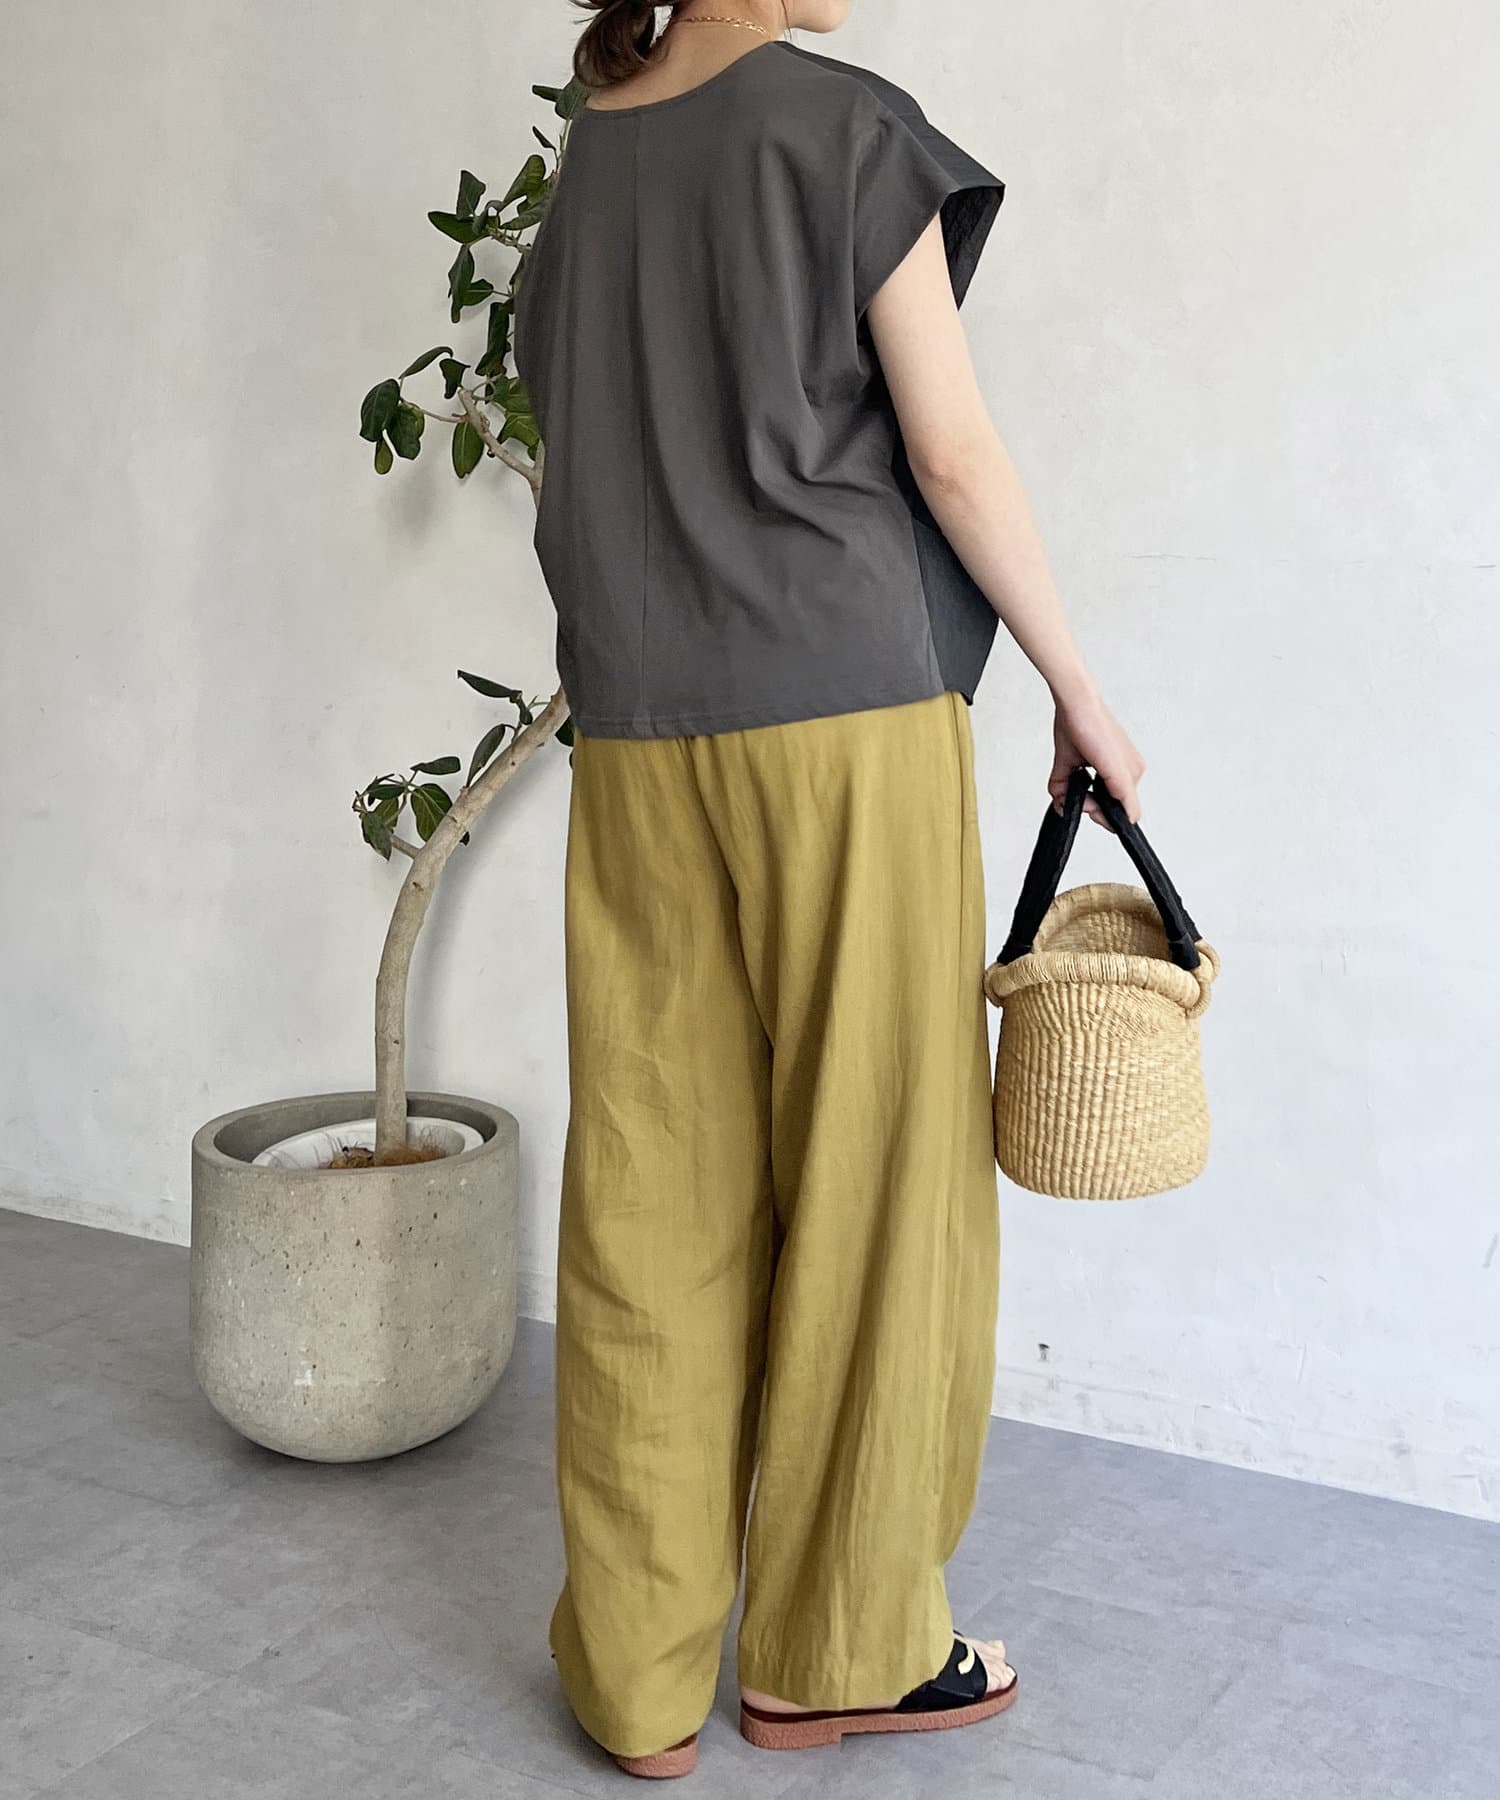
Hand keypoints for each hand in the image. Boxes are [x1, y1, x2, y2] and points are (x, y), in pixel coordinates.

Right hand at [1051, 688, 1145, 826]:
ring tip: (1079, 793)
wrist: (1078, 704)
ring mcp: (1131, 772)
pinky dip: (1104, 811)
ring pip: (1122, 812)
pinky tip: (1087, 799)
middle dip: (1097, 813)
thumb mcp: (1068, 767)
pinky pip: (1125, 806)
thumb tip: (1064, 808)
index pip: (1118, 803)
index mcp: (1123, 768)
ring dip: (1097, 811)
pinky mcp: (1123, 774)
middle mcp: (1132, 770)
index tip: (1083, 805)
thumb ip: (1065, 790)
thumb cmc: (1075, 726)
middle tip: (1077, 800)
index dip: (1100, 811)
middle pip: (1120, 811)